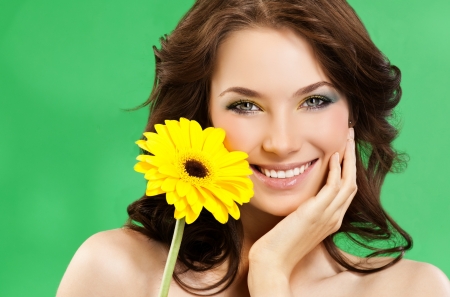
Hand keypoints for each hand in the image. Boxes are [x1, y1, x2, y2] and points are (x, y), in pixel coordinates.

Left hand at [247, 128, 356, 295]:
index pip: (346, 189)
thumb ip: (306, 210)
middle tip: (350, 136)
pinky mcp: (316, 213)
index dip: (348, 168)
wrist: (273, 261)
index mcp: (331, 219)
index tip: (344, 149)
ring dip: (349, 157)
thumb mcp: (298, 223)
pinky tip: (334, 156)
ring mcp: (328, 216)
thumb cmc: (280, 243)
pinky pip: (334, 187)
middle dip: (353, 157)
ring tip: (348, 137)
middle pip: (352, 182)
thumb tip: (303, 197)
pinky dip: (336, 170)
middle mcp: (335, 217)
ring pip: (348, 181)